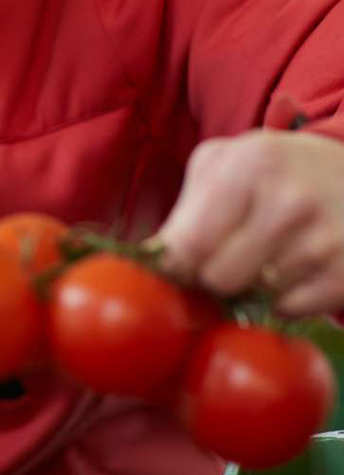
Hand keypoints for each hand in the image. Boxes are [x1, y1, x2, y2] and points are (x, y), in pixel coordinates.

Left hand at [153, 130, 343, 316]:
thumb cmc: (272, 168)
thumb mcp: (224, 162)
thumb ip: (185, 209)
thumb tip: (152, 263)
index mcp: (251, 165)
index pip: (191, 244)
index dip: (177, 264)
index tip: (179, 264)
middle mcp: (290, 202)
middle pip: (219, 279)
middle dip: (212, 275)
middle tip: (225, 255)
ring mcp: (323, 241)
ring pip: (254, 299)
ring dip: (250, 286)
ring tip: (264, 253)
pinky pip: (290, 311)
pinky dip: (284, 298)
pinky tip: (294, 266)